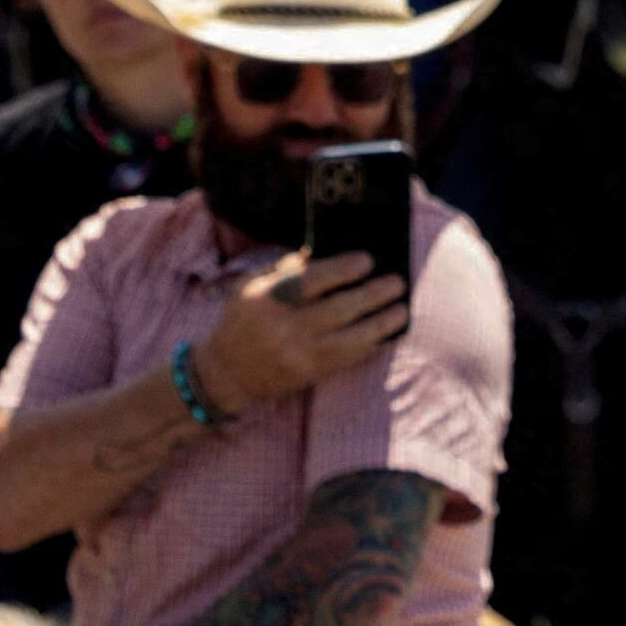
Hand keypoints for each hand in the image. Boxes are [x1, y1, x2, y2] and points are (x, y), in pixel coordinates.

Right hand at [195, 251, 407, 417]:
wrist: (224, 373)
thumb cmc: (242, 319)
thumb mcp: (251, 285)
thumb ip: (286, 267)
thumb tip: (326, 250)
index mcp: (267, 300)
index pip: (311, 282)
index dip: (343, 269)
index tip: (368, 260)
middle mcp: (283, 329)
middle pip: (338, 310)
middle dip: (374, 295)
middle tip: (397, 282)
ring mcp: (298, 355)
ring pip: (349, 340)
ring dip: (381, 324)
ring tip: (402, 310)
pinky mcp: (308, 375)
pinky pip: (347, 360)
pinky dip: (371, 347)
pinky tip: (388, 335)